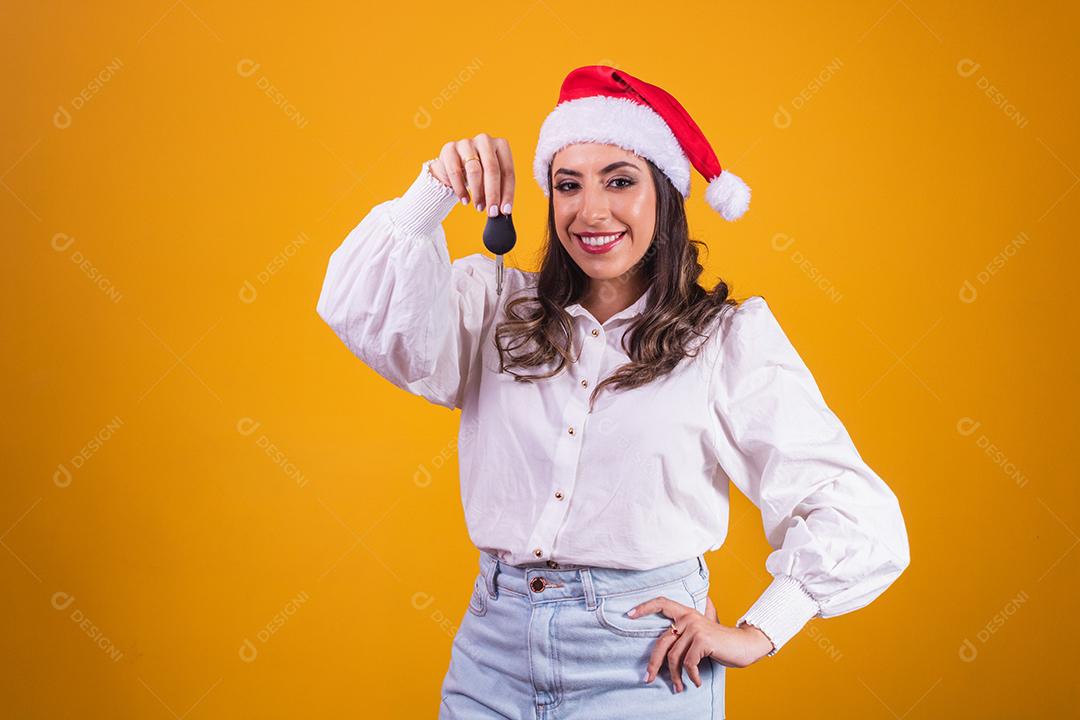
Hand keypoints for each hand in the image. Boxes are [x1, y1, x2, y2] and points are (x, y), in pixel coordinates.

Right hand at [429, 133, 514, 215]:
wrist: (453, 166)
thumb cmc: (478, 173)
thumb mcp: (492, 179)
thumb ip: (500, 191)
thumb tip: (505, 211)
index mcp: (501, 145)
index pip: (507, 171)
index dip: (507, 193)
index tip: (505, 210)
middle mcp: (485, 140)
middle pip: (492, 169)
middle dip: (493, 194)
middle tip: (492, 212)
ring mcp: (466, 143)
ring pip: (474, 171)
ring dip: (478, 193)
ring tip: (479, 207)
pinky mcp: (449, 149)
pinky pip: (455, 172)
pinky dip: (461, 190)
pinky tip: (465, 200)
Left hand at [628, 595, 774, 692]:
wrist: (745, 645)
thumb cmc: (721, 642)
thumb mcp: (703, 631)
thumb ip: (687, 630)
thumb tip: (667, 639)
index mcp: (686, 613)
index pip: (661, 602)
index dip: (644, 608)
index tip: (629, 615)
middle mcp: (689, 617)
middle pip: (661, 642)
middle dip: (653, 663)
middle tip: (647, 678)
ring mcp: (695, 628)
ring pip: (674, 656)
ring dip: (675, 676)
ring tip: (678, 687)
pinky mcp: (702, 640)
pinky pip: (688, 663)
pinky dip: (690, 676)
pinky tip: (694, 682)